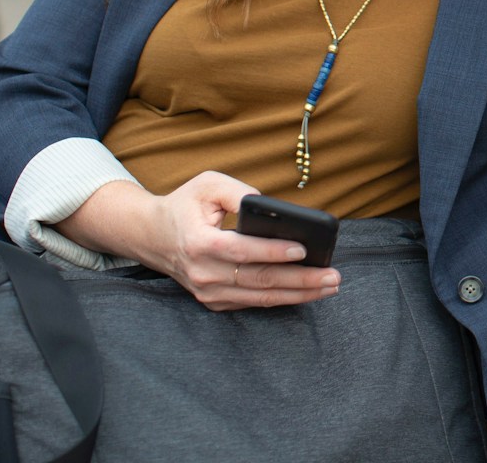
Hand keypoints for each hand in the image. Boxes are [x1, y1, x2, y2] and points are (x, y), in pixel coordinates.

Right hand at [138, 172, 338, 311]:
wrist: (152, 236)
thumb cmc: (186, 205)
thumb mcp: (208, 184)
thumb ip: (238, 191)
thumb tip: (270, 206)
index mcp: (199, 243)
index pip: (242, 251)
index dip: (273, 252)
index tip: (303, 249)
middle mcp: (203, 272)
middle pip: (259, 280)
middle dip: (301, 279)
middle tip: (333, 276)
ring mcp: (207, 291)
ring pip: (260, 297)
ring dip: (298, 294)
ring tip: (329, 287)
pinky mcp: (213, 300)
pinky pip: (252, 302)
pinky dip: (282, 299)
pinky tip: (307, 292)